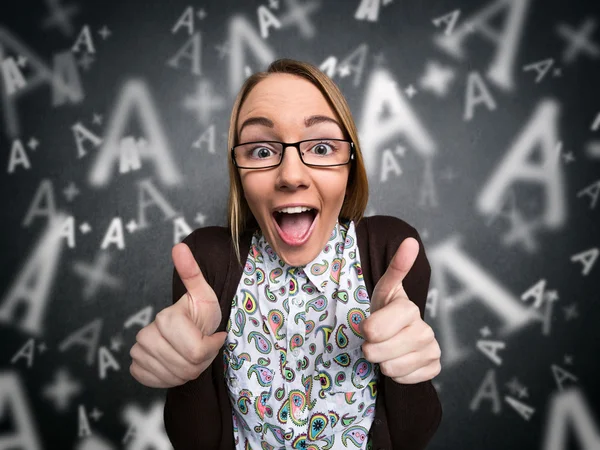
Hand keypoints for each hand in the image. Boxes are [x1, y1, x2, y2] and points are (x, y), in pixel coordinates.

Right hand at [129, 243, 226, 387]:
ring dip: (189, 371)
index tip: (214, 337)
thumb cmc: (199, 313)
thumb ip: (192, 272)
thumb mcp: (203, 294)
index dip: (211, 348)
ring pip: (174, 377)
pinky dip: (172, 378)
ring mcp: (138, 353)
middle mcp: (146, 335)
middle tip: (203, 348)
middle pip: (187, 367)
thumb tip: (180, 246)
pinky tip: (176, 363)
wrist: (185, 330)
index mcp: (166, 318)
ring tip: (191, 355)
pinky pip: (158, 381)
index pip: (197, 351)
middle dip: (202, 362)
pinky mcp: (136, 368)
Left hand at [360, 237, 440, 383]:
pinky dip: (396, 374)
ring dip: (382, 361)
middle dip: (371, 349)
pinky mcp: (433, 368)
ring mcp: (432, 350)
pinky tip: (399, 360)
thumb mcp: (383, 289)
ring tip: (386, 349)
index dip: (367, 330)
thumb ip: (396, 268)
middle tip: (374, 340)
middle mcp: (425, 330)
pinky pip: (404, 380)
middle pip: (380, 352)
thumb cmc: (385, 310)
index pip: (375, 329)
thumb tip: (411, 241)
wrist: (397, 333)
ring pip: (391, 368)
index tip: (367, 326)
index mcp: (410, 309)